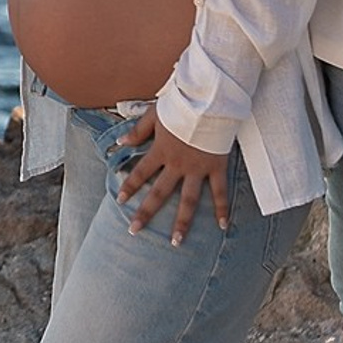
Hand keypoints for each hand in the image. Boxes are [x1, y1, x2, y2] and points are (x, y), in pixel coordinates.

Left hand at [115, 107, 233, 243]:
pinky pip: (220, 192)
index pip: (141, 173)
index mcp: (161, 151)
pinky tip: (222, 226)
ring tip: (176, 241)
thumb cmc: (182, 105)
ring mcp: (198, 169)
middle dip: (145, 212)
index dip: (129, 187)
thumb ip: (138, 131)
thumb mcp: (155, 114)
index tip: (120, 201)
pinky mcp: (217, 167)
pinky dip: (222, 209)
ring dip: (182, 222)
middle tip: (133, 230)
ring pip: (188, 200)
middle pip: (159, 193)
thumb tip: (120, 143)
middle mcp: (177, 165)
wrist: (211, 101)